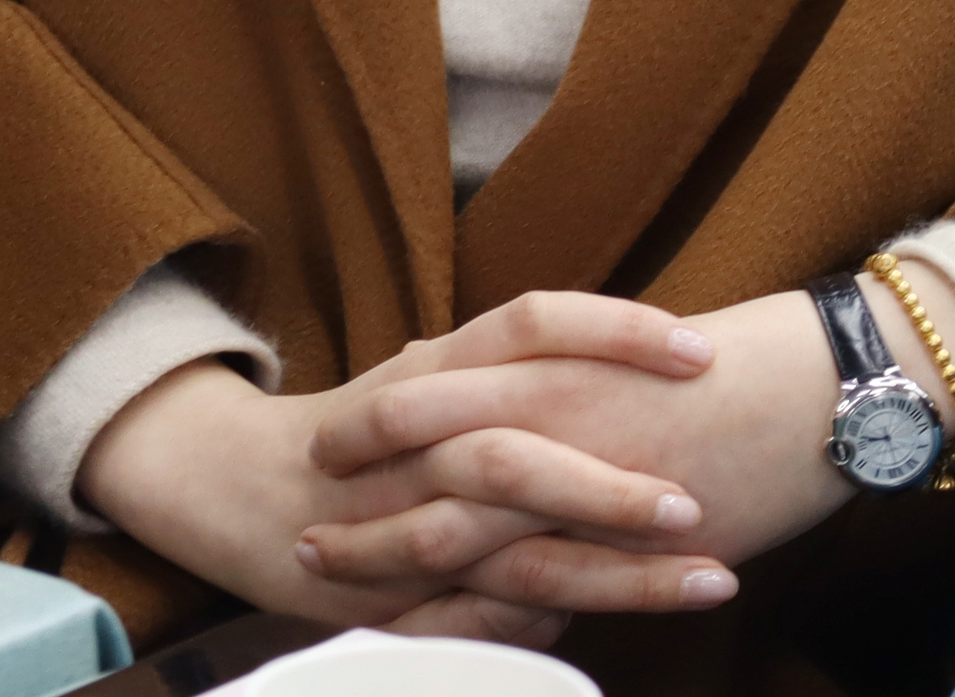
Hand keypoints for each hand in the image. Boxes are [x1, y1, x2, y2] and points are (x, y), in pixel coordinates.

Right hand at [76, 292, 736, 637]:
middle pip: (516, 456)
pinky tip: (612, 629)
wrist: (240, 488)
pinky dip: (542, 629)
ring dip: (619, 575)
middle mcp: (418, 440)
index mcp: (437, 370)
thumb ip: (521, 371)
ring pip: (512, 558)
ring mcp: (404, 525)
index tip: (702, 351)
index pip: (530, 324)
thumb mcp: (440, 377)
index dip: (614, 331)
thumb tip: (641, 354)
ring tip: (714, 578)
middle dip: (611, 486)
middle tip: (698, 501)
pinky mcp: (392, 596)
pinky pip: (479, 620)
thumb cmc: (368, 432)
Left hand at [294, 260, 954, 591]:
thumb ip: (565, 379)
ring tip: (336, 584)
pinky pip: (533, 588)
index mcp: (550, 361)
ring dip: (393, 561)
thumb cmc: (733, 369)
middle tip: (304, 537)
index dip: (372, 421)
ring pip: (462, 530)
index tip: (323, 442)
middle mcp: (549, 410)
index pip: (430, 389)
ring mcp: (580, 478)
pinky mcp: (620, 541)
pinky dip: (477, 615)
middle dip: (360, 500)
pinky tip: (436, 635)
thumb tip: (519, 390)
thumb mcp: (628, 360)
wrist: (820, 387)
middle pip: (421, 456)